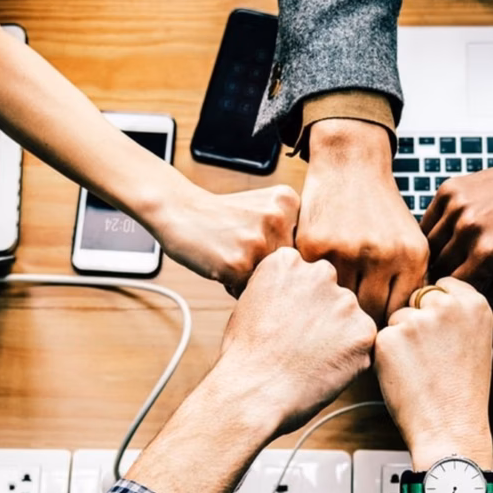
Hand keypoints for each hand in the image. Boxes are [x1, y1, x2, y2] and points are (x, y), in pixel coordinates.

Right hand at [158, 185, 300, 294]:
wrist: (178, 210)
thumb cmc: (222, 216)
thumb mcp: (263, 207)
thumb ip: (290, 231)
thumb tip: (315, 276)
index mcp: (289, 202)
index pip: (303, 248)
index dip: (280, 253)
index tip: (259, 242)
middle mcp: (278, 219)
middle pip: (289, 266)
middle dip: (267, 267)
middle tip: (241, 249)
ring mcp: (259, 241)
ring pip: (270, 280)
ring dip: (251, 278)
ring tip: (231, 256)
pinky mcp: (239, 263)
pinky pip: (248, 291)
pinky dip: (234, 285)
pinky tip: (221, 264)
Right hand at [216, 247, 376, 434]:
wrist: (253, 392)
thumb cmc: (245, 356)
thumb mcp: (250, 303)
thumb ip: (281, 289)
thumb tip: (298, 296)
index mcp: (288, 261)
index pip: (305, 277)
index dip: (296, 305)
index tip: (284, 324)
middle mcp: (320, 273)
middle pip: (331, 294)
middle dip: (321, 316)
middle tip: (300, 345)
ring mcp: (345, 302)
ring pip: (349, 318)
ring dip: (338, 336)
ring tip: (309, 360)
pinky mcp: (363, 332)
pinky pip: (362, 343)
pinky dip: (349, 359)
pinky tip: (323, 370)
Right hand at [298, 119, 427, 323]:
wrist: (350, 164)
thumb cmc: (380, 211)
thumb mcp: (408, 241)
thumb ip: (408, 282)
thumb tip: (401, 329)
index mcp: (411, 256)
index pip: (398, 313)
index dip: (386, 325)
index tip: (374, 327)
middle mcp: (382, 254)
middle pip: (370, 314)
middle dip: (360, 321)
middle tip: (350, 323)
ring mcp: (347, 250)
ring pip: (340, 303)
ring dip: (335, 307)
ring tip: (331, 309)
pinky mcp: (315, 246)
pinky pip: (315, 284)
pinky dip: (314, 289)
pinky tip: (314, 288)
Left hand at [374, 278, 492, 470]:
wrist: (450, 428)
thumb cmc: (463, 392)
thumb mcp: (478, 342)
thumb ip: (459, 315)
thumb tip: (436, 297)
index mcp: (474, 304)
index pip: (442, 285)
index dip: (435, 307)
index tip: (439, 329)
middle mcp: (446, 306)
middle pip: (417, 298)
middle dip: (417, 320)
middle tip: (429, 355)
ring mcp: (416, 321)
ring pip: (396, 318)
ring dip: (400, 338)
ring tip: (420, 369)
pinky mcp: (389, 338)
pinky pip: (381, 338)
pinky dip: (387, 355)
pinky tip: (405, 376)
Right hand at [421, 148, 492, 302]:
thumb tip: (465, 303)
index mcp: (488, 254)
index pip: (453, 288)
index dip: (456, 293)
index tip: (462, 292)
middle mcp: (468, 229)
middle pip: (437, 268)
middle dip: (446, 276)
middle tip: (457, 274)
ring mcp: (456, 207)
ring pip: (428, 247)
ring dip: (437, 255)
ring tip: (454, 255)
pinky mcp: (449, 191)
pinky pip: (427, 223)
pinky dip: (434, 233)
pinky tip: (450, 234)